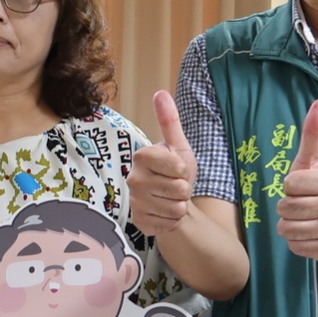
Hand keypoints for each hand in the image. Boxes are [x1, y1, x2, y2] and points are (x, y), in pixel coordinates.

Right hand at [128, 90, 199, 235]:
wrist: (170, 201)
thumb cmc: (175, 172)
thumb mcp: (179, 146)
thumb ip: (169, 121)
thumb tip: (160, 92)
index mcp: (142, 156)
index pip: (177, 167)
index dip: (184, 170)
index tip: (177, 170)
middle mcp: (133, 178)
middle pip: (178, 189)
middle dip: (184, 190)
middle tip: (175, 186)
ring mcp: (134, 201)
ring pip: (175, 208)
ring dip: (180, 206)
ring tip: (171, 199)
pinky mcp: (138, 221)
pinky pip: (168, 223)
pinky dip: (172, 220)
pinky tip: (165, 213)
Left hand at [276, 98, 317, 259]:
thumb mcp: (315, 159)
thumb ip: (313, 132)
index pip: (289, 184)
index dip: (291, 186)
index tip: (304, 187)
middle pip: (285, 208)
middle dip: (288, 206)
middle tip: (303, 203)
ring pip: (286, 229)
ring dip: (289, 224)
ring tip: (305, 218)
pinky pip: (294, 246)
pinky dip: (296, 241)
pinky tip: (310, 232)